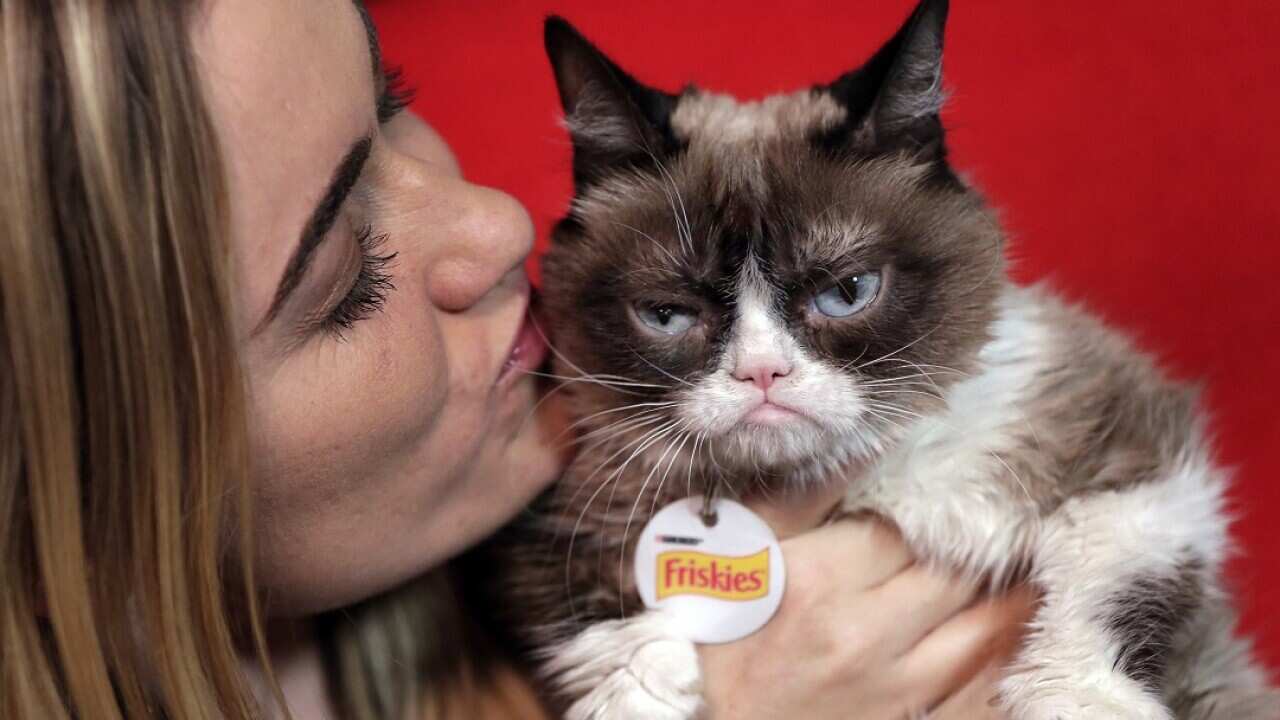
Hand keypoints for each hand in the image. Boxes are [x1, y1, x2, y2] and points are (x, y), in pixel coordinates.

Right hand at [698, 488, 1033, 718]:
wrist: (705, 718)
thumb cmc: (717, 630)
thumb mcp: (739, 551)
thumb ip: (801, 496)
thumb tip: (863, 444)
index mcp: (818, 580)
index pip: (904, 527)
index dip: (932, 506)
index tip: (954, 488)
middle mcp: (863, 635)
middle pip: (954, 574)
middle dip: (982, 544)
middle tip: (1009, 517)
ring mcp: (892, 687)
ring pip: (986, 629)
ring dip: (1012, 593)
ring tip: (1031, 563)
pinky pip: (981, 685)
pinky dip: (1006, 650)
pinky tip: (1017, 623)